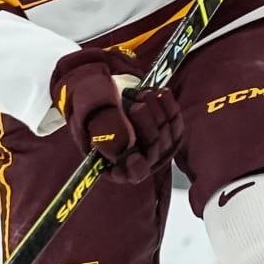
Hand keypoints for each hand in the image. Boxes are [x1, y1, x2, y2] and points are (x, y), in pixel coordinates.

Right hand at [50, 49, 183, 184]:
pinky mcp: (169, 131)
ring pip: (166, 135)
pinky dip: (169, 106)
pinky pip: (176, 122)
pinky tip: (160, 92)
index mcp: (112, 164)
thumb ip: (101, 127)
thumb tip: (121, 145)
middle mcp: (138, 160)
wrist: (103, 89)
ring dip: (156, 112)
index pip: (130, 174)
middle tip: (136, 107)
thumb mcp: (87, 112)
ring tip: (142, 94)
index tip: (133, 157)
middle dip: (146, 127)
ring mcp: (156, 147)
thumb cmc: (91, 104)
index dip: (134, 168)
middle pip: (152, 151)